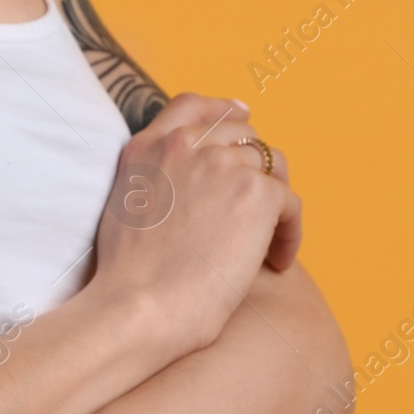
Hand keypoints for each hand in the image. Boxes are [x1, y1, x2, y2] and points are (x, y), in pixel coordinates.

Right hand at [90, 94, 300, 355]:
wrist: (140, 307)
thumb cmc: (128, 280)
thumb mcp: (123, 209)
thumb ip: (153, 180)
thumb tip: (193, 187)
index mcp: (146, 148)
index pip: (192, 107)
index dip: (223, 110)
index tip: (243, 116)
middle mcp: (184, 146)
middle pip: (243, 138)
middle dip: (255, 168)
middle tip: (259, 210)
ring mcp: (223, 165)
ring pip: (271, 169)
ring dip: (274, 206)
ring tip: (268, 244)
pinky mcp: (258, 194)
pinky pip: (290, 205)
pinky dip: (289, 234)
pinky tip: (278, 263)